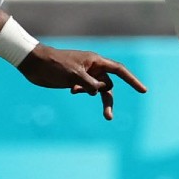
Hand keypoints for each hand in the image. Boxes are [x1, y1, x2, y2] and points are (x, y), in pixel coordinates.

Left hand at [18, 45, 147, 119]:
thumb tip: (99, 91)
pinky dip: (83, 92)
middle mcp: (93, 67)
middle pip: (109, 84)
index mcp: (95, 61)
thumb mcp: (74, 75)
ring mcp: (84, 74)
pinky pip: (87, 89)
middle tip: (108, 117)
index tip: (143, 91)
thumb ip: (90, 84)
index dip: (132, 80)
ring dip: (95, 96)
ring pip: (98, 89)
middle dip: (108, 99)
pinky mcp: (75, 80)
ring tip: (91, 106)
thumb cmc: (54, 64)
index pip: (119, 70)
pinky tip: (72, 90)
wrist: (35, 63)